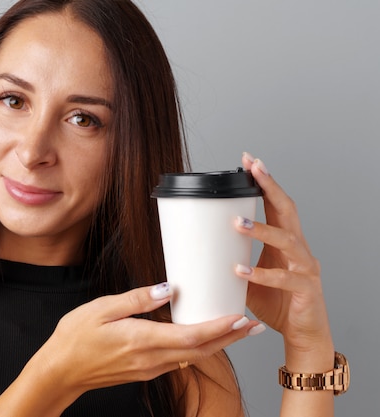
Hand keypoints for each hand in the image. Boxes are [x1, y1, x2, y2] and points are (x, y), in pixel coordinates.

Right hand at [31, 283, 260, 395]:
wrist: (60, 371)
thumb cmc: (75, 338)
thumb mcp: (101, 309)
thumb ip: (136, 300)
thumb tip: (168, 289)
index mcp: (141, 340)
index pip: (191, 336)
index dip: (219, 327)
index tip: (240, 317)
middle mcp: (151, 359)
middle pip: (200, 350)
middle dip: (230, 338)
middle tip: (253, 326)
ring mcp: (149, 368)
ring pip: (192, 357)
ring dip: (217, 344)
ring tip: (236, 330)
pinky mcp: (145, 370)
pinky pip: (179, 359)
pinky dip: (198, 348)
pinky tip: (201, 338)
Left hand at [235, 153, 332, 355]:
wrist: (302, 334)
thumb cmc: (277, 302)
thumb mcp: (248, 277)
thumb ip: (230, 261)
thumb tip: (195, 252)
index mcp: (285, 242)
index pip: (277, 205)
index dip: (265, 182)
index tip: (248, 161)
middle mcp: (299, 250)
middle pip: (288, 210)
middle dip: (270, 187)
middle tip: (253, 169)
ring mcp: (305, 269)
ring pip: (287, 241)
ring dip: (261, 229)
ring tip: (236, 223)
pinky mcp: (306, 290)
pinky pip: (284, 279)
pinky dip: (261, 275)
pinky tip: (240, 271)